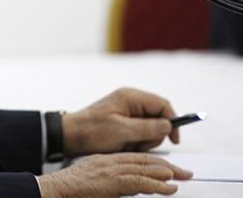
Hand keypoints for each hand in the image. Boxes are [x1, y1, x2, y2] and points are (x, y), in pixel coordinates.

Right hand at [38, 153, 191, 197]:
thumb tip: (128, 189)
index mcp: (106, 161)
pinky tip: (168, 188)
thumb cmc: (69, 190)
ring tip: (182, 177)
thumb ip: (111, 183)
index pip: (136, 158)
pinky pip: (140, 182)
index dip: (155, 162)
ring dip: (167, 173)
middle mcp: (111, 162)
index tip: (169, 168)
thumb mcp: (93, 183)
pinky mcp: (112, 182)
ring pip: (145, 168)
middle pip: (145, 160)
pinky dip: (157, 185)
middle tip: (185, 172)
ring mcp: (111, 171)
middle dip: (167, 166)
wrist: (53, 189)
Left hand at [64, 88, 179, 156]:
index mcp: (131, 97)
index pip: (163, 105)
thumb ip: (148, 127)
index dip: (172, 121)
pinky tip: (121, 146)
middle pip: (158, 119)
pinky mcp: (123, 123)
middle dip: (152, 135)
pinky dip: (134, 143)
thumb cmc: (92, 131)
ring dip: (141, 141)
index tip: (174, 139)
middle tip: (137, 144)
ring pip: (149, 129)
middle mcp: (131, 102)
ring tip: (125, 145)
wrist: (69, 137)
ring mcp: (127, 112)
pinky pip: (138, 135)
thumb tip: (169, 125)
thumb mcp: (122, 131)